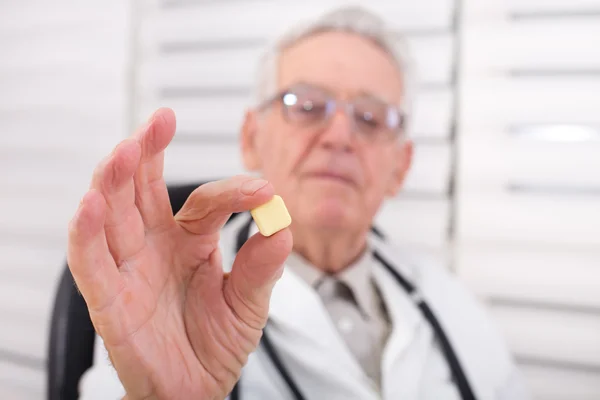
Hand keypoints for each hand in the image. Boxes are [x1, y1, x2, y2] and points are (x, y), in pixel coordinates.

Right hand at [67, 108, 291, 399]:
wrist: (196, 390)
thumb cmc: (215, 342)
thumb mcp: (248, 302)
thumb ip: (262, 267)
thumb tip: (283, 227)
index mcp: (189, 240)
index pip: (205, 201)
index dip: (232, 191)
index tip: (264, 189)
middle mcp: (154, 245)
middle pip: (141, 189)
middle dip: (146, 153)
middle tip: (160, 121)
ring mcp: (129, 269)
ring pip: (111, 215)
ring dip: (113, 181)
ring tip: (126, 150)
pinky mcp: (110, 300)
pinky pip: (91, 263)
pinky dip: (87, 234)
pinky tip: (91, 204)